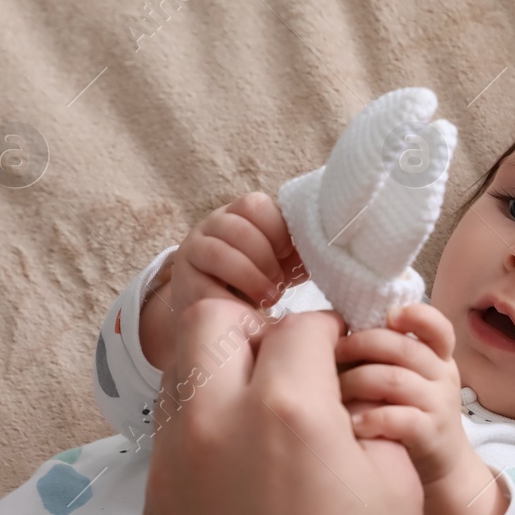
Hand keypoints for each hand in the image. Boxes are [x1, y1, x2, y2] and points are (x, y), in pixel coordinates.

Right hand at [142, 192, 307, 370]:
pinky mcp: (184, 280)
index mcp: (240, 213)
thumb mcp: (281, 261)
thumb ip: (299, 250)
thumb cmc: (258, 278)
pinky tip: (247, 309)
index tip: (289, 255)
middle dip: (265, 258)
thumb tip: (330, 250)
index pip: (256, 205)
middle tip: (280, 283)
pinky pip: (204, 284)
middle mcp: (213, 225)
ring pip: (218, 251)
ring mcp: (194, 250)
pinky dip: (232, 298)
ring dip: (250, 276)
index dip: (278, 230)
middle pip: (237, 227)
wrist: (218, 305)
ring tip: (269, 297)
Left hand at [142, 302, 424, 514]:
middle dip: (255, 328)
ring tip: (266, 416)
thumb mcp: (394, 480)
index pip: (300, 326)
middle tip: (289, 360)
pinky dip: (209, 430)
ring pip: (183, 378)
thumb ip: (360, 412)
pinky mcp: (156, 507)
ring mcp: (174, 465)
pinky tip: (247, 471)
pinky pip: (176, 438)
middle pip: (212, 323)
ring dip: (224, 375)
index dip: (330, 331)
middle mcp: (215, 423)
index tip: (343, 351)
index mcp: (287, 409)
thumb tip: (336, 392)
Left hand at [335, 303, 466, 485]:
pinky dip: (371, 418)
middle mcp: (442, 375)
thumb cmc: (410, 414)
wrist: (440, 464)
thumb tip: (333, 331)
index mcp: (437, 356)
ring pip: (395, 379)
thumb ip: (384, 354)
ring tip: (334, 394)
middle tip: (332, 355)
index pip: (436, 327)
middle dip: (360, 345)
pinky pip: (399, 418)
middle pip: (403, 347)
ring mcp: (439, 404)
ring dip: (356, 383)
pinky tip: (352, 424)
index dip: (415, 315)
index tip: (388, 317)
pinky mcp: (431, 434)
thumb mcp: (406, 378)